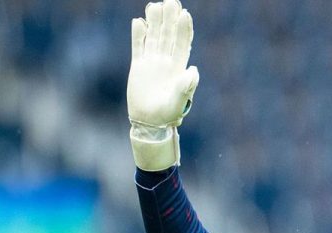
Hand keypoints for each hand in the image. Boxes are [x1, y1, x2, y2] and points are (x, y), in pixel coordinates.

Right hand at [127, 0, 198, 127]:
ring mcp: (152, 63)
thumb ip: (186, 86)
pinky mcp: (138, 67)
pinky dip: (138, 35)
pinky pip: (138, 47)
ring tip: (155, 5)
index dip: (184, 29)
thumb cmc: (168, 114)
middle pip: (169, 36)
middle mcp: (166, 62)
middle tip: (171, 0)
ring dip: (155, 22)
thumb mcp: (179, 101)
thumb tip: (193, 70)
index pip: (183, 43)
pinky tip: (139, 22)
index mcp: (179, 68)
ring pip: (154, 37)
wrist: (150, 122)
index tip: (185, 14)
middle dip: (170, 19)